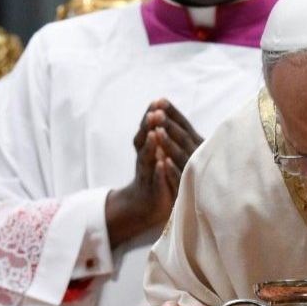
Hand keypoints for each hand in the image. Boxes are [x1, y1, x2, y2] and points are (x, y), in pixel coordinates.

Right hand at [106, 100, 205, 247]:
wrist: (147, 204)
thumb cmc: (156, 173)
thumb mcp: (158, 152)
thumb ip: (158, 133)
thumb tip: (161, 108)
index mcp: (147, 147)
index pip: (148, 128)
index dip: (152, 115)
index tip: (157, 101)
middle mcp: (145, 158)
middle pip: (145, 140)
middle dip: (150, 126)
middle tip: (154, 113)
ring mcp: (147, 174)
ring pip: (147, 158)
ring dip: (151, 146)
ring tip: (154, 134)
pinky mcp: (154, 189)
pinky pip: (156, 179)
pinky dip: (158, 171)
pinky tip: (161, 163)